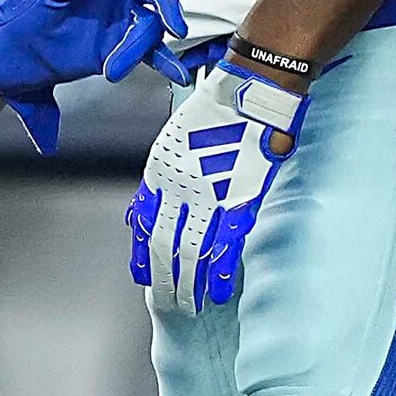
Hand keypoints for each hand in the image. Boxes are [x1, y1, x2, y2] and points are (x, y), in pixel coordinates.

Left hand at [0, 0, 208, 152]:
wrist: (2, 54)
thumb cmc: (20, 10)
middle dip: (168, 5)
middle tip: (173, 26)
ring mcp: (118, 23)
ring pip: (149, 28)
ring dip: (139, 47)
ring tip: (114, 68)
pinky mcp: (112, 51)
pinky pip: (145, 54)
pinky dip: (162, 62)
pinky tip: (175, 72)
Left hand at [128, 58, 305, 313]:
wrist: (252, 89)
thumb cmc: (215, 112)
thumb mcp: (171, 143)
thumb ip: (160, 179)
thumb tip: (143, 212)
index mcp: (159, 175)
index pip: (145, 228)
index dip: (145, 257)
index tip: (144, 279)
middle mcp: (178, 188)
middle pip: (166, 246)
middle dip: (167, 280)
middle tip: (169, 304)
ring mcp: (209, 194)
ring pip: (192, 251)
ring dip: (191, 283)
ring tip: (190, 306)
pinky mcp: (241, 195)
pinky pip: (226, 241)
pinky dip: (221, 269)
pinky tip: (217, 290)